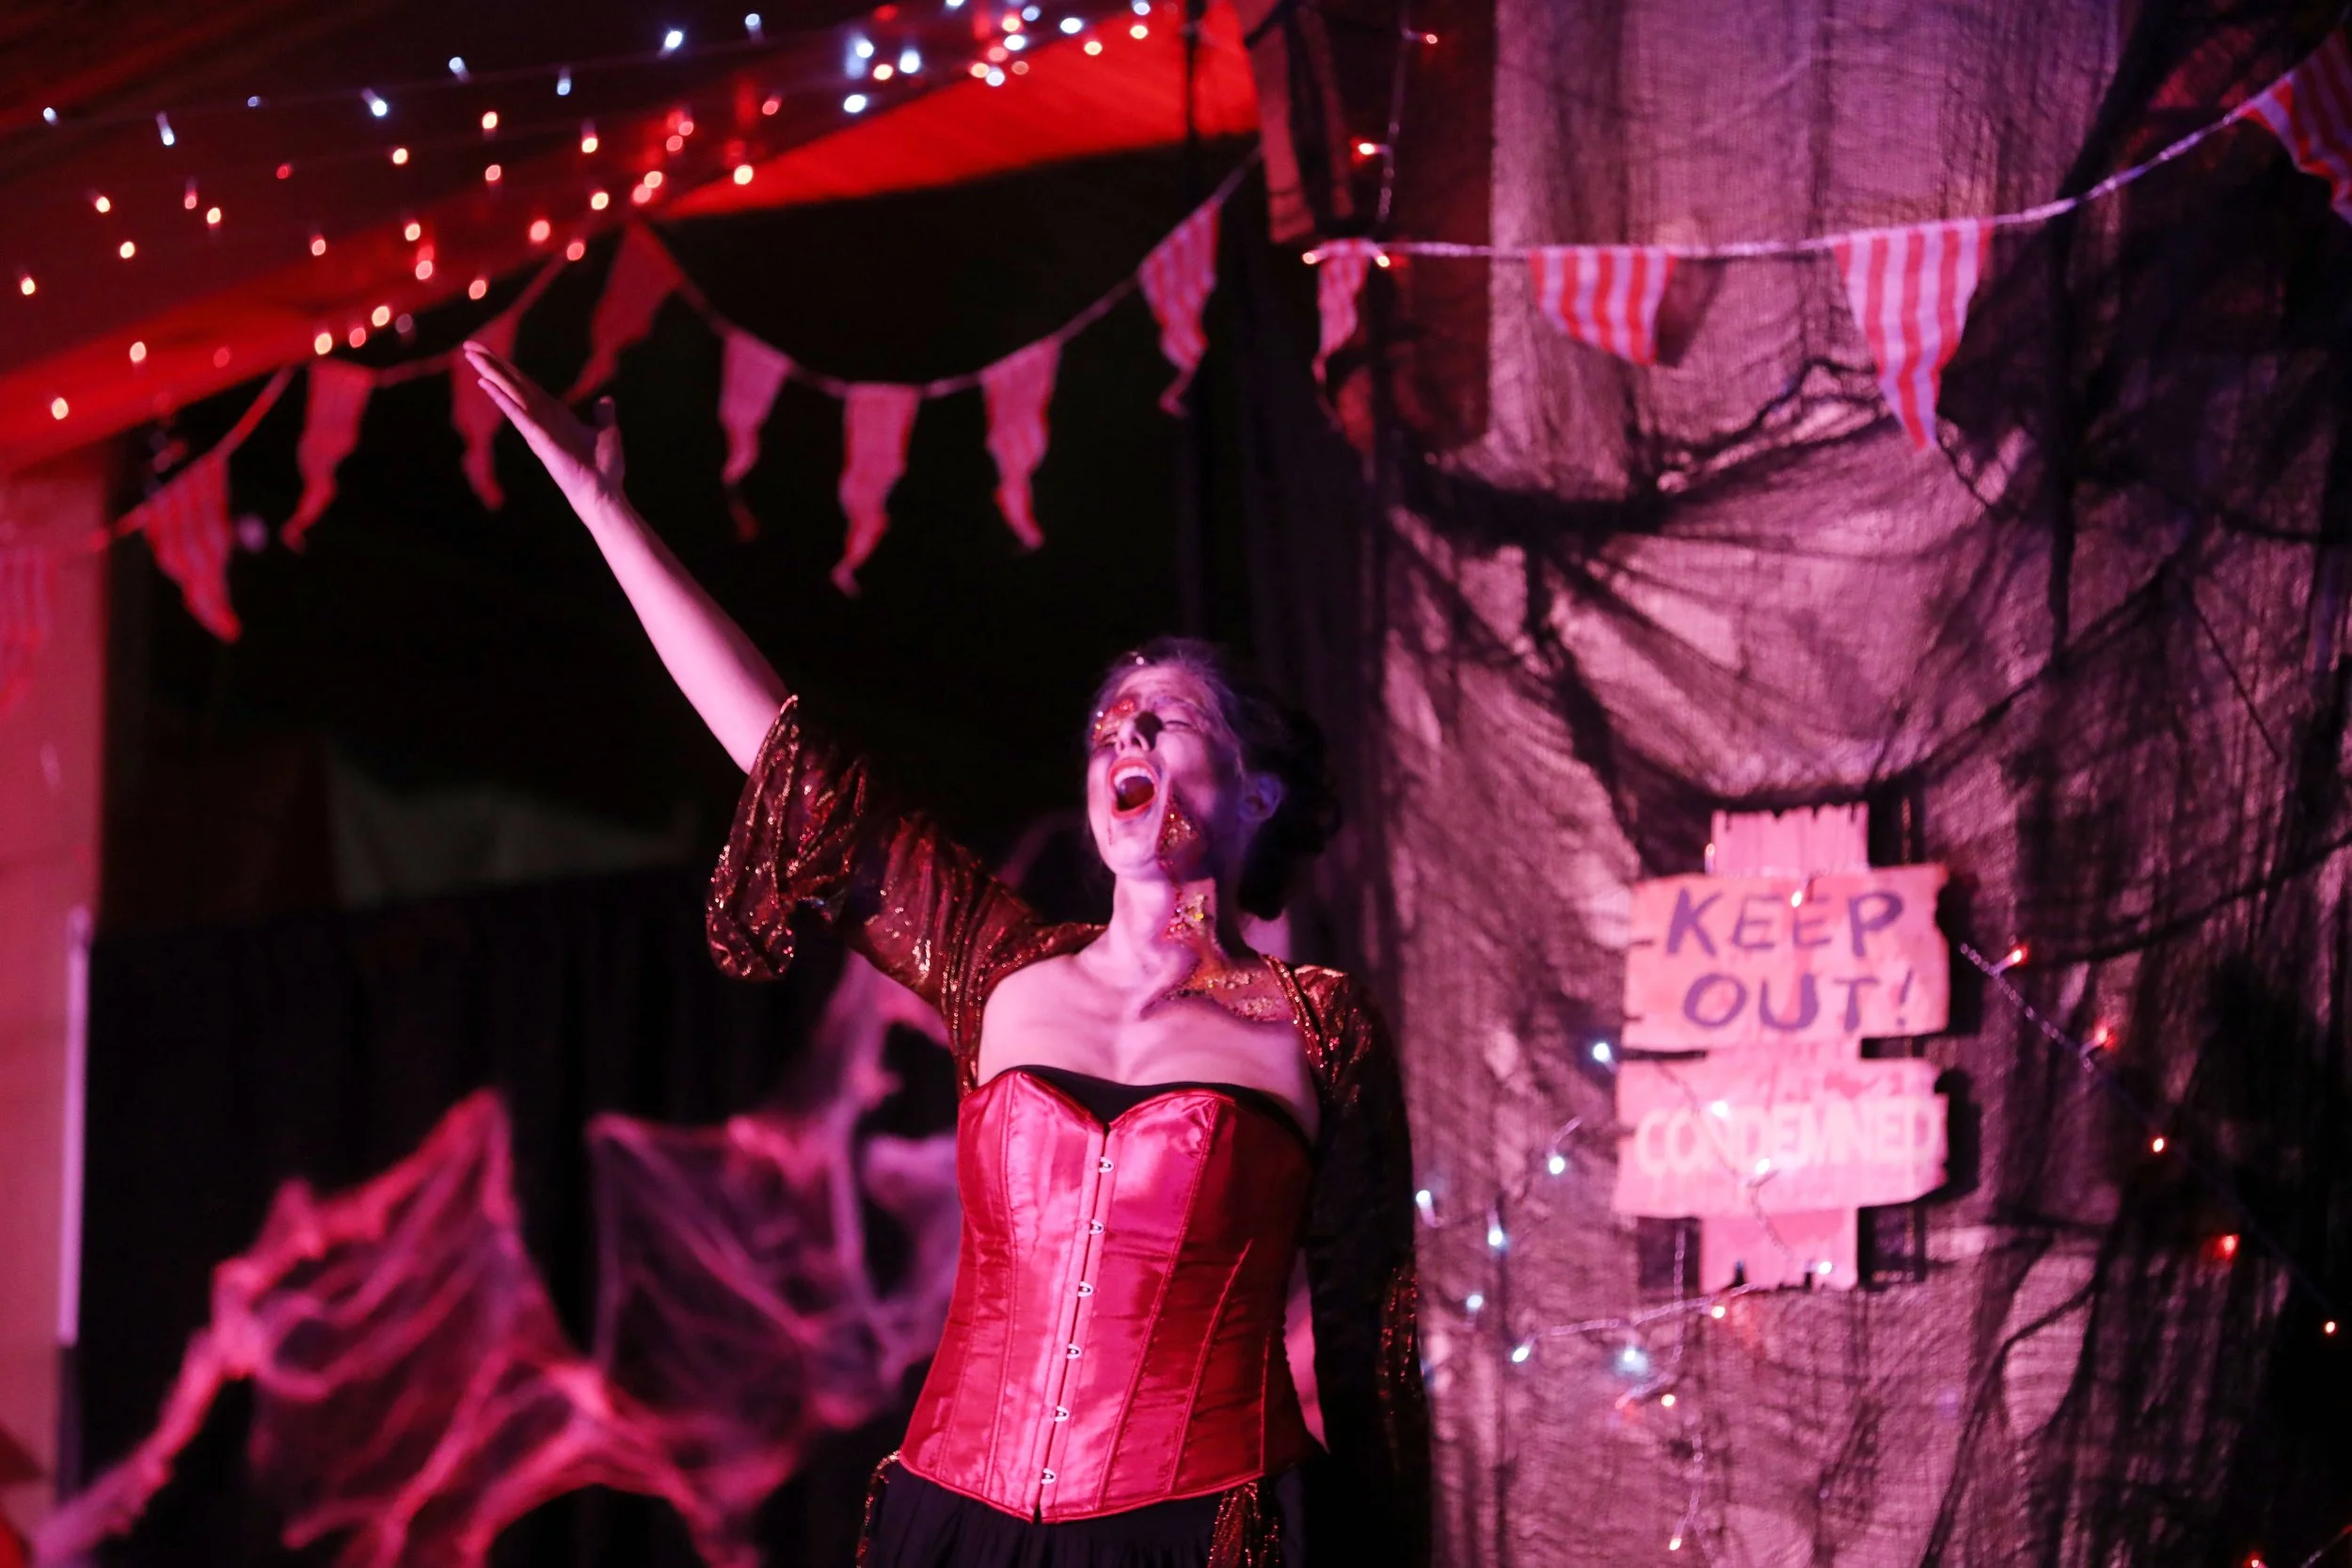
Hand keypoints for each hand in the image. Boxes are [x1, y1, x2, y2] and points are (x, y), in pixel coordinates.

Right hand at [460, 340, 624, 506]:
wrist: (604, 492)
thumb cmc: (604, 468)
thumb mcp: (606, 432)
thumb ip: (603, 415)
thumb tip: (606, 401)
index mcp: (554, 414)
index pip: (526, 385)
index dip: (508, 367)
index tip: (488, 352)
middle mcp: (541, 419)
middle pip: (512, 385)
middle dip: (491, 364)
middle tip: (468, 345)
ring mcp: (538, 429)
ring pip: (511, 394)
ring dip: (491, 374)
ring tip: (471, 356)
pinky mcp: (540, 440)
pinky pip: (519, 416)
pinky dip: (503, 400)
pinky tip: (486, 384)